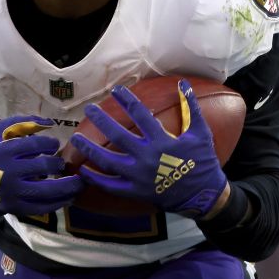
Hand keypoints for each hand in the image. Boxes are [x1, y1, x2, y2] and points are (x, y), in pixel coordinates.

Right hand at [0, 115, 82, 215]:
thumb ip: (20, 123)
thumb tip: (49, 122)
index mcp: (3, 151)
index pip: (34, 145)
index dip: (49, 143)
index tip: (54, 144)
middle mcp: (8, 172)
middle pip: (42, 167)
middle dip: (57, 163)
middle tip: (61, 163)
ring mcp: (13, 192)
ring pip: (46, 191)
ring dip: (67, 187)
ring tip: (78, 183)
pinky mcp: (16, 207)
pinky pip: (41, 207)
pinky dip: (58, 203)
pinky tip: (68, 198)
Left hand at [69, 80, 227, 217]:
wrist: (203, 195)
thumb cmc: (202, 162)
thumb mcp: (200, 132)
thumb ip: (191, 107)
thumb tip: (183, 83)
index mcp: (162, 140)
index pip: (140, 114)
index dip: (127, 100)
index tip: (116, 91)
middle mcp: (147, 157)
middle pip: (118, 135)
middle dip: (101, 120)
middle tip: (88, 109)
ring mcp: (139, 176)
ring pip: (108, 161)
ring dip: (89, 148)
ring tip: (75, 138)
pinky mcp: (135, 191)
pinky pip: (110, 186)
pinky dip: (95, 179)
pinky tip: (83, 170)